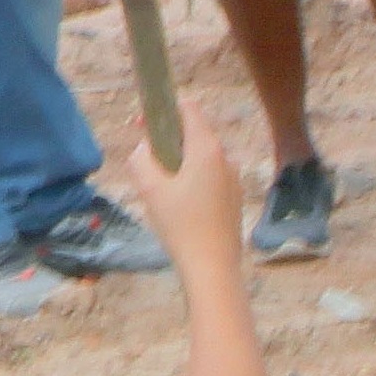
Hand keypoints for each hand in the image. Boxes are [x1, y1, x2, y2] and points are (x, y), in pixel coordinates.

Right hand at [107, 109, 245, 276]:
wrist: (213, 266)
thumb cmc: (181, 225)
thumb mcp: (149, 188)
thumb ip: (141, 158)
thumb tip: (145, 148)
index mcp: (207, 149)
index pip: (189, 109)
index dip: (164, 109)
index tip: (144, 123)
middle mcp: (226, 158)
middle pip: (194, 133)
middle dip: (168, 140)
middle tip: (147, 160)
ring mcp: (234, 179)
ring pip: (201, 157)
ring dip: (179, 162)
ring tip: (160, 187)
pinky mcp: (235, 197)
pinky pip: (210, 176)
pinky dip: (192, 179)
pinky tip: (179, 204)